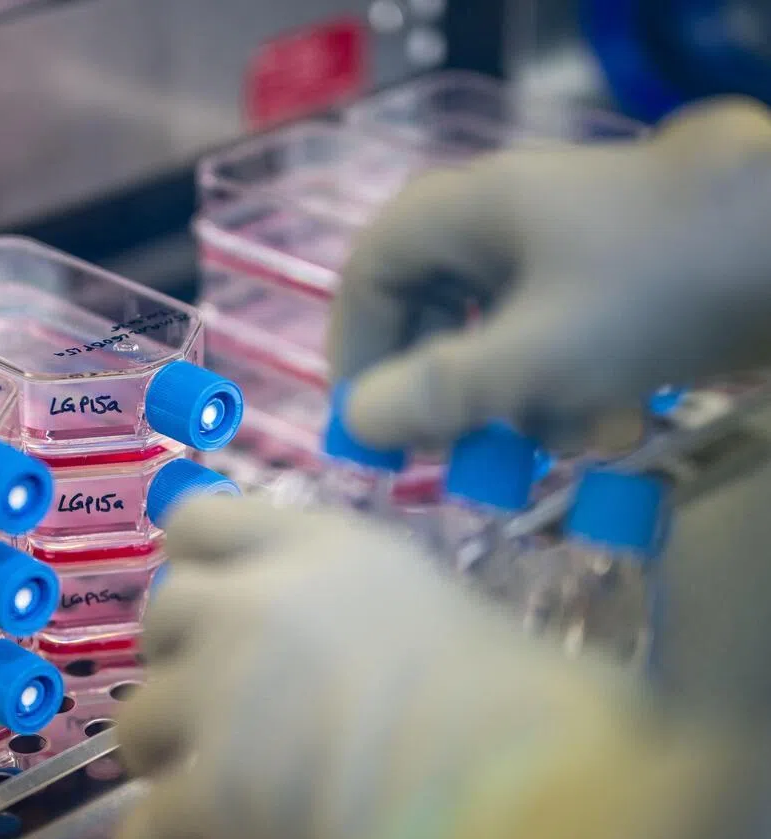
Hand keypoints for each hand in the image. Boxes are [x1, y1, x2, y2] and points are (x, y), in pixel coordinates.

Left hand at [112, 495, 647, 838]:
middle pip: (163, 611)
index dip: (196, 558)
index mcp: (324, 550)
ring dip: (154, 746)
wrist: (509, 802)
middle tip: (209, 693)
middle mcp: (253, 607)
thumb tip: (446, 669)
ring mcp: (220, 696)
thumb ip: (420, 625)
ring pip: (136, 714)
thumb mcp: (474, 626)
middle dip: (175, 653)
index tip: (211, 595)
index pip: (207, 517)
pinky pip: (144, 823)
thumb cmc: (533, 709)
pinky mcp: (209, 789)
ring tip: (181, 781)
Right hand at [329, 98, 770, 451]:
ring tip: (556, 449)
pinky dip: (568, 391)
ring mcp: (559, 254)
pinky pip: (553, 344)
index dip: (357, 350)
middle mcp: (503, 227)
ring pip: (495, 340)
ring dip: (516, 406)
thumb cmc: (652, 290)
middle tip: (449, 453)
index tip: (363, 422)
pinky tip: (610, 424)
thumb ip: (436, 394)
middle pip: (432, 314)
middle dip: (445, 393)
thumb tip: (358, 421)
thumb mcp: (532, 356)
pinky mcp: (607, 285)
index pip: (373, 274)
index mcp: (466, 215)